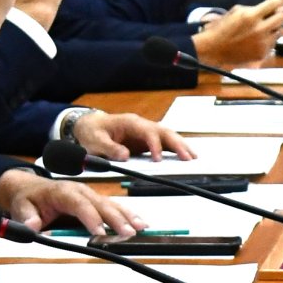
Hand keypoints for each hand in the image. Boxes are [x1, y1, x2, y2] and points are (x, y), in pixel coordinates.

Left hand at [0, 167, 147, 235]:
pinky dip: (126, 213)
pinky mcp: (94, 199)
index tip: (100, 231)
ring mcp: (89, 194)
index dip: (91, 217)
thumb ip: (26, 217)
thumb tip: (32, 225)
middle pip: (101, 204)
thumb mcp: (21, 207)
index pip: (79, 204)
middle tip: (128, 232)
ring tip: (141, 227)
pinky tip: (139, 221)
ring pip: (111, 204)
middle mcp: (80, 191)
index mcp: (63, 192)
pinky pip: (112, 205)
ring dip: (126, 215)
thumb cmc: (27, 198)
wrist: (28, 187)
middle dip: (116, 218)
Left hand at [74, 110, 195, 161]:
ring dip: (180, 145)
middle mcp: (141, 125)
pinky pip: (164, 142)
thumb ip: (109, 149)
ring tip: (192, 158)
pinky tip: (184, 156)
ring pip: (167, 135)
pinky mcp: (145, 139)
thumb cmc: (92, 131)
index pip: (148, 132)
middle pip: (164, 132)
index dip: (155, 145)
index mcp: (130, 123)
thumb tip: (125, 156)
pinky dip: (174, 149)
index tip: (158, 159)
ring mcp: (145, 131)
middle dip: (177, 144)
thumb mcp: (95, 141)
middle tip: (188, 158)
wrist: (89, 125)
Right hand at [193, 0, 282, 69]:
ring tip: (260, 30)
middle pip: (281, 17)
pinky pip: (273, 43)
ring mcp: (262, 43)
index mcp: (251, 16)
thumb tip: (273, 6)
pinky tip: (255, 41)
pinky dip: (268, 40)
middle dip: (278, 15)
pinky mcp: (262, 54)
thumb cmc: (224, 27)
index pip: (274, 4)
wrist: (214, 49)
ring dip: (273, 28)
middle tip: (273, 16)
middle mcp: (259, 29)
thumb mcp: (237, 11)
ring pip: (280, 31)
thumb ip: (255, 8)